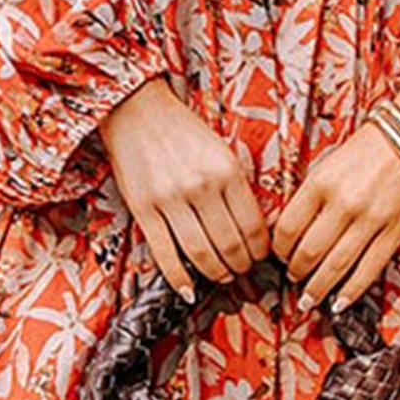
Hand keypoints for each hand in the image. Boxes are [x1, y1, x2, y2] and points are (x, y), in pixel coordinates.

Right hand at [98, 79, 270, 300]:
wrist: (139, 111)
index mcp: (227, 170)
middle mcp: (202, 186)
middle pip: (230, 245)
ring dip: (215, 273)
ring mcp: (170, 199)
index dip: (260, 250)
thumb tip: (253, 229)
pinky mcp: (144, 209)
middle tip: (242, 272)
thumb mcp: (222, 151)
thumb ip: (236, 187)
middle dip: (240, 266)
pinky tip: (188, 288)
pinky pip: (165, 253)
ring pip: (200, 253)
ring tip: (221, 276)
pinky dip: (179, 278)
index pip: (253, 226)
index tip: (260, 258)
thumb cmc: (184, 131)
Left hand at [271, 121, 399, 312]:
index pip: (288, 228)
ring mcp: (371, 219)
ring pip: (336, 267)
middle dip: (296, 272)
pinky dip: (351, 291)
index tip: (279, 256)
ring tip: (309, 299)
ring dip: (318, 288)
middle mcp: (344, 202)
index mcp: (321, 182)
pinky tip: (340, 302)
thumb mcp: (327, 164)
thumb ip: (308, 197)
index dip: (279, 250)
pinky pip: (369, 269)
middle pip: (308, 252)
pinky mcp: (395, 230)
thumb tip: (288, 233)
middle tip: (293, 279)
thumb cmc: (369, 148)